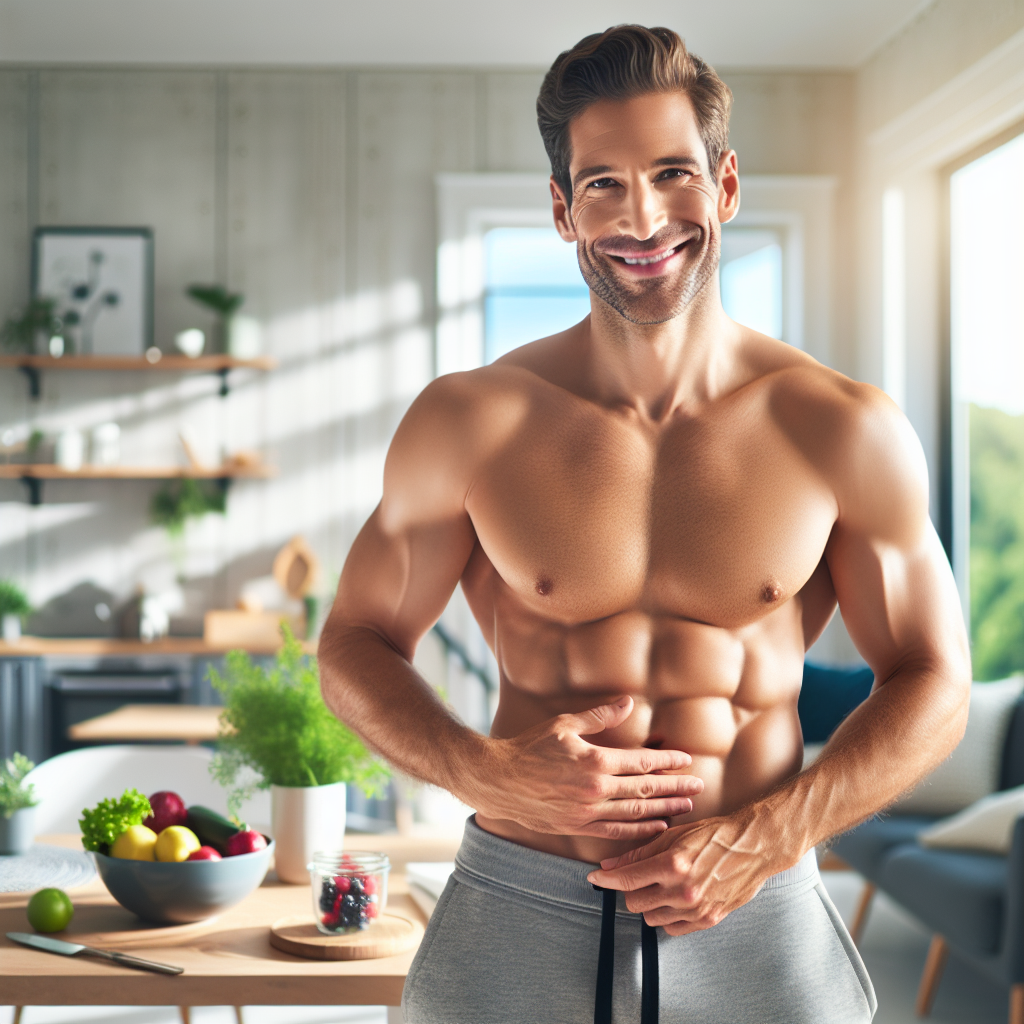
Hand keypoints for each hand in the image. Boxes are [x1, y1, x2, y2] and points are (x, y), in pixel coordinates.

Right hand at [476, 696, 703, 840]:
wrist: (499, 780)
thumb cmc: (530, 747)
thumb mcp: (564, 724)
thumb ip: (600, 717)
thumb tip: (629, 703)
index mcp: (595, 761)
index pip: (642, 761)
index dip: (667, 761)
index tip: (687, 760)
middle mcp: (596, 789)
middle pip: (646, 790)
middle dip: (675, 787)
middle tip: (699, 787)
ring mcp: (587, 812)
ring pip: (636, 814)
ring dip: (664, 810)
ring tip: (687, 807)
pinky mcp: (578, 827)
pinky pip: (616, 832)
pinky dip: (639, 831)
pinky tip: (657, 827)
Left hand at [586, 808, 792, 934]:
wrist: (753, 847)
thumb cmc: (712, 834)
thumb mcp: (674, 836)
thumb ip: (639, 853)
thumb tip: (609, 866)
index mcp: (672, 864)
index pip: (626, 879)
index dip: (605, 879)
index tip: (595, 878)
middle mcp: (683, 890)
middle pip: (634, 903)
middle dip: (631, 890)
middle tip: (640, 877)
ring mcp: (696, 908)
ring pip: (651, 918)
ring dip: (650, 904)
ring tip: (661, 886)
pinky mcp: (709, 920)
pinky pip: (673, 929)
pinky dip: (669, 916)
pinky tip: (676, 899)